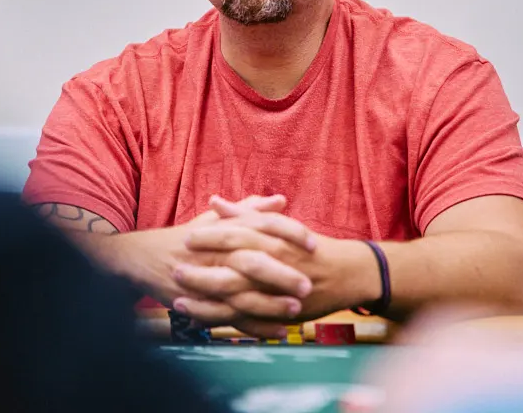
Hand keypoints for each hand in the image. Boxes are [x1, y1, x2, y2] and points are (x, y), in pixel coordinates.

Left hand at [170, 196, 374, 335]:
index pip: (235, 234)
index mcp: (271, 238)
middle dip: (202, 272)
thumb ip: (244, 213)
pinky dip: (225, 321)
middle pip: (232, 268)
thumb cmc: (308, 246)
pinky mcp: (278, 312)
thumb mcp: (277, 225)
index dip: (210, 236)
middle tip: (176, 271)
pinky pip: (247, 319)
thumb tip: (213, 200)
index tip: (185, 237)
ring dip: (206, 301)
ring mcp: (276, 290)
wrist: (347, 274)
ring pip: (237, 297)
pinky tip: (202, 322)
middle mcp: (272, 263)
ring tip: (178, 301)